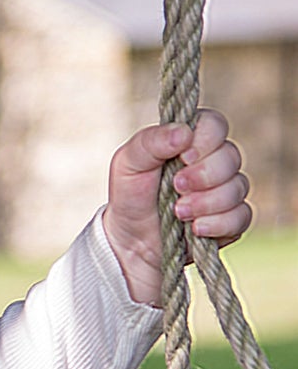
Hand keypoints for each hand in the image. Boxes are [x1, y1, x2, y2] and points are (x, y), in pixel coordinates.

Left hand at [102, 110, 251, 306]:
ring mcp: (226, 190)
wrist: (131, 243)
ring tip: (179, 212)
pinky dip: (218, 224)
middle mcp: (214, 161)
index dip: (205, 141)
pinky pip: (241, 216)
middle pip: (231, 157)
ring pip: (237, 187)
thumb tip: (184, 132)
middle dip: (203, 176)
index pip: (215, 125)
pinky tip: (195, 229)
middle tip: (176, 188)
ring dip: (207, 202)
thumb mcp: (128, 164)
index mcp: (191, 140)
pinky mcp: (231, 219)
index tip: (182, 158)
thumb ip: (151, 142)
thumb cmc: (130, 197)